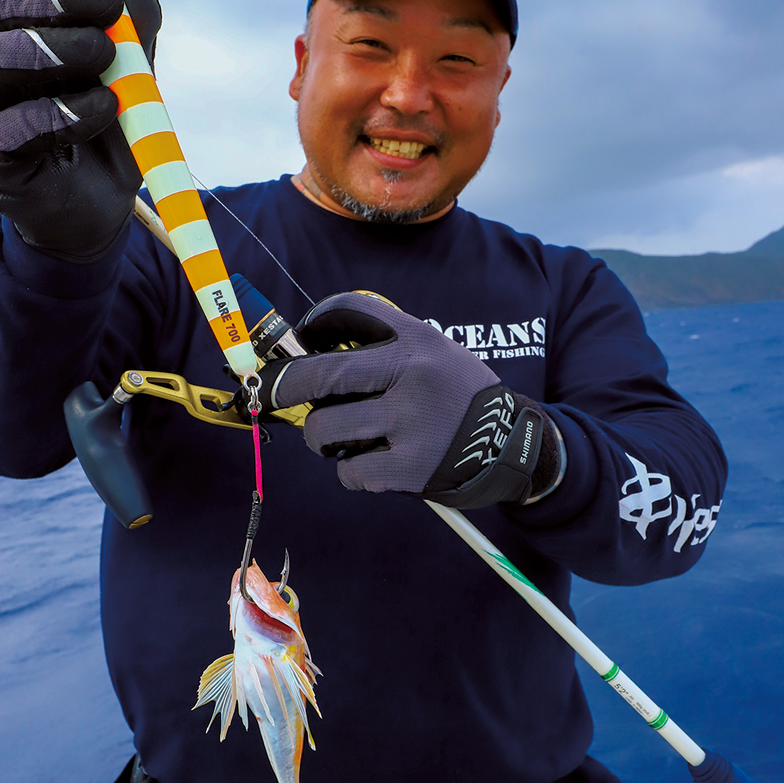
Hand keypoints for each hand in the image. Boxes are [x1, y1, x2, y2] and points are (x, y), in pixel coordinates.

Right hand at [0, 0, 161, 262]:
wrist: (96, 215)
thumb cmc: (105, 140)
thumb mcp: (132, 82)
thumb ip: (134, 39)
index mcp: (12, 39)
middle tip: (106, 5)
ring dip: (53, 49)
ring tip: (105, 57)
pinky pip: (13, 127)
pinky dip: (61, 113)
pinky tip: (102, 108)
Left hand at [263, 292, 563, 505]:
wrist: (511, 447)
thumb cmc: (459, 398)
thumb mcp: (436, 354)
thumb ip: (387, 349)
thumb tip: (314, 352)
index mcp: (416, 341)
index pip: (350, 311)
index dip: (316, 321)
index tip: (301, 337)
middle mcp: (411, 375)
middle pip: (320, 373)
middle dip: (284, 385)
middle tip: (272, 393)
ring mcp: (409, 423)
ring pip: (324, 429)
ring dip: (320, 436)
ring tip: (336, 437)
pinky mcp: (409, 468)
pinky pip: (348, 471)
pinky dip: (349, 471)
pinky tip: (367, 464)